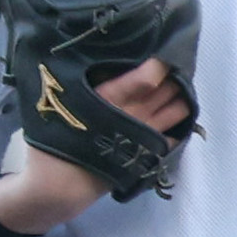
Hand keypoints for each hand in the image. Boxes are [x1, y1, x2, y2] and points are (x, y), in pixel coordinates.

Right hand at [0, 60, 186, 236]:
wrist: (60, 183)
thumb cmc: (55, 138)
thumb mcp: (64, 102)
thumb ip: (88, 83)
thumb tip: (103, 62)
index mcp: (112, 97)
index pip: (149, 76)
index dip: (161, 62)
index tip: (162, 53)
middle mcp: (135, 113)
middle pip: (170, 88)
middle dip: (174, 75)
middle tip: (170, 68)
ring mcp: (147, 133)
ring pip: (180, 108)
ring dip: (180, 96)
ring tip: (173, 89)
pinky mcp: (153, 152)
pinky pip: (178, 133)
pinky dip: (179, 122)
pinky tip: (172, 115)